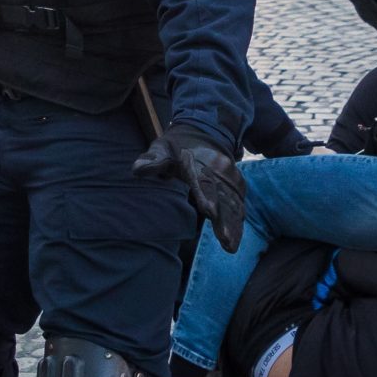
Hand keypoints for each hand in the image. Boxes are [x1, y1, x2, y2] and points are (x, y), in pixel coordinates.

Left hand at [133, 122, 247, 253]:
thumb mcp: (162, 147)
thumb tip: (137, 170)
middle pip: (222, 197)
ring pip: (233, 203)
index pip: (202, 181)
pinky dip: (237, 220)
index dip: (206, 196)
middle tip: (226, 241)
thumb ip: (153, 160)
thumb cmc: (178, 145)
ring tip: (231, 246)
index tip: (209, 211)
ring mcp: (229, 177)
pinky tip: (235, 237)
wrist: (206, 130)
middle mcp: (217, 170)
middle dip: (225, 220)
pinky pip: (238, 203)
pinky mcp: (236, 184)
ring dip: (233, 225)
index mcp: (197, 162)